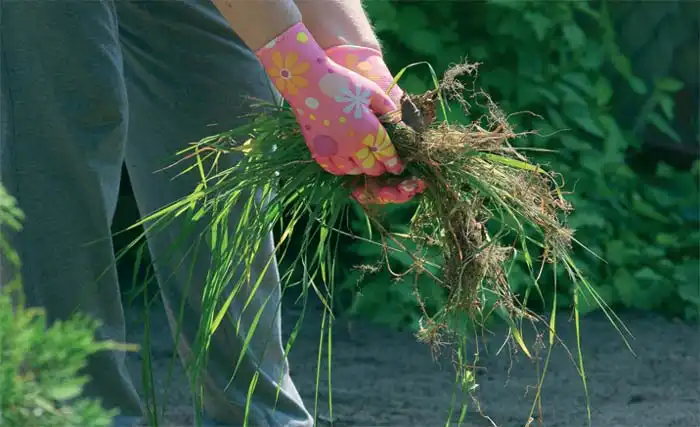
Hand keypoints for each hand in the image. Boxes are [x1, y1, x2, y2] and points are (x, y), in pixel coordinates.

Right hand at [326, 45, 426, 204]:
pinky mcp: (318, 150)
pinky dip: (340, 170)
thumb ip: (386, 107)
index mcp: (369, 130)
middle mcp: (353, 145)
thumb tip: (397, 120)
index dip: (395, 163)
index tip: (399, 167)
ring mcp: (334, 150)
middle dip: (379, 168)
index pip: (387, 154)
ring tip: (364, 164)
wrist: (308, 82)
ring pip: (352, 170)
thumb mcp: (371, 91)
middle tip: (382, 166)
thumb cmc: (343, 82)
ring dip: (361, 169)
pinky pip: (331, 169)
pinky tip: (344, 165)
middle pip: (371, 167)